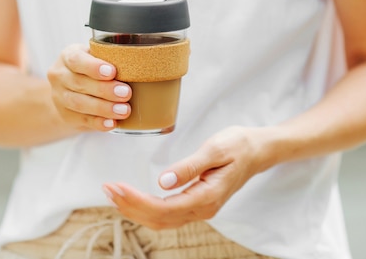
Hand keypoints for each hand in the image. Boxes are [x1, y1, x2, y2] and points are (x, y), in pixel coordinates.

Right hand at [46, 43, 131, 131]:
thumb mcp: (95, 56)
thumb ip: (109, 58)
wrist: (69, 90)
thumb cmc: (91, 68)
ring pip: (80, 104)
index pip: (77, 60)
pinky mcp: (66, 116)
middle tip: (126, 93)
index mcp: (68, 56)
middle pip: (80, 83)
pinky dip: (99, 122)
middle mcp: (60, 76)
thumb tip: (139, 63)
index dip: (94, 67)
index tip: (112, 72)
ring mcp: (60, 97)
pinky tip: (112, 123)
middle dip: (105, 90)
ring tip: (124, 110)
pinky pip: (83, 120)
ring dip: (104, 108)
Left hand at [102, 126, 278, 228]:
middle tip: (106, 189)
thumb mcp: (215, 148)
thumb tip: (163, 181)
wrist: (259, 151)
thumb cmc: (239, 145)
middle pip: (159, 218)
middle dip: (129, 206)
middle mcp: (203, 209)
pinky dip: (146, 208)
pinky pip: (167, 214)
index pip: (163, 208)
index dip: (136, 200)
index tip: (116, 186)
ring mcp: (200, 209)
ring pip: (162, 220)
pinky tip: (133, 198)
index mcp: (206, 197)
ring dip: (135, 209)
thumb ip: (189, 166)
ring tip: (113, 194)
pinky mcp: (197, 203)